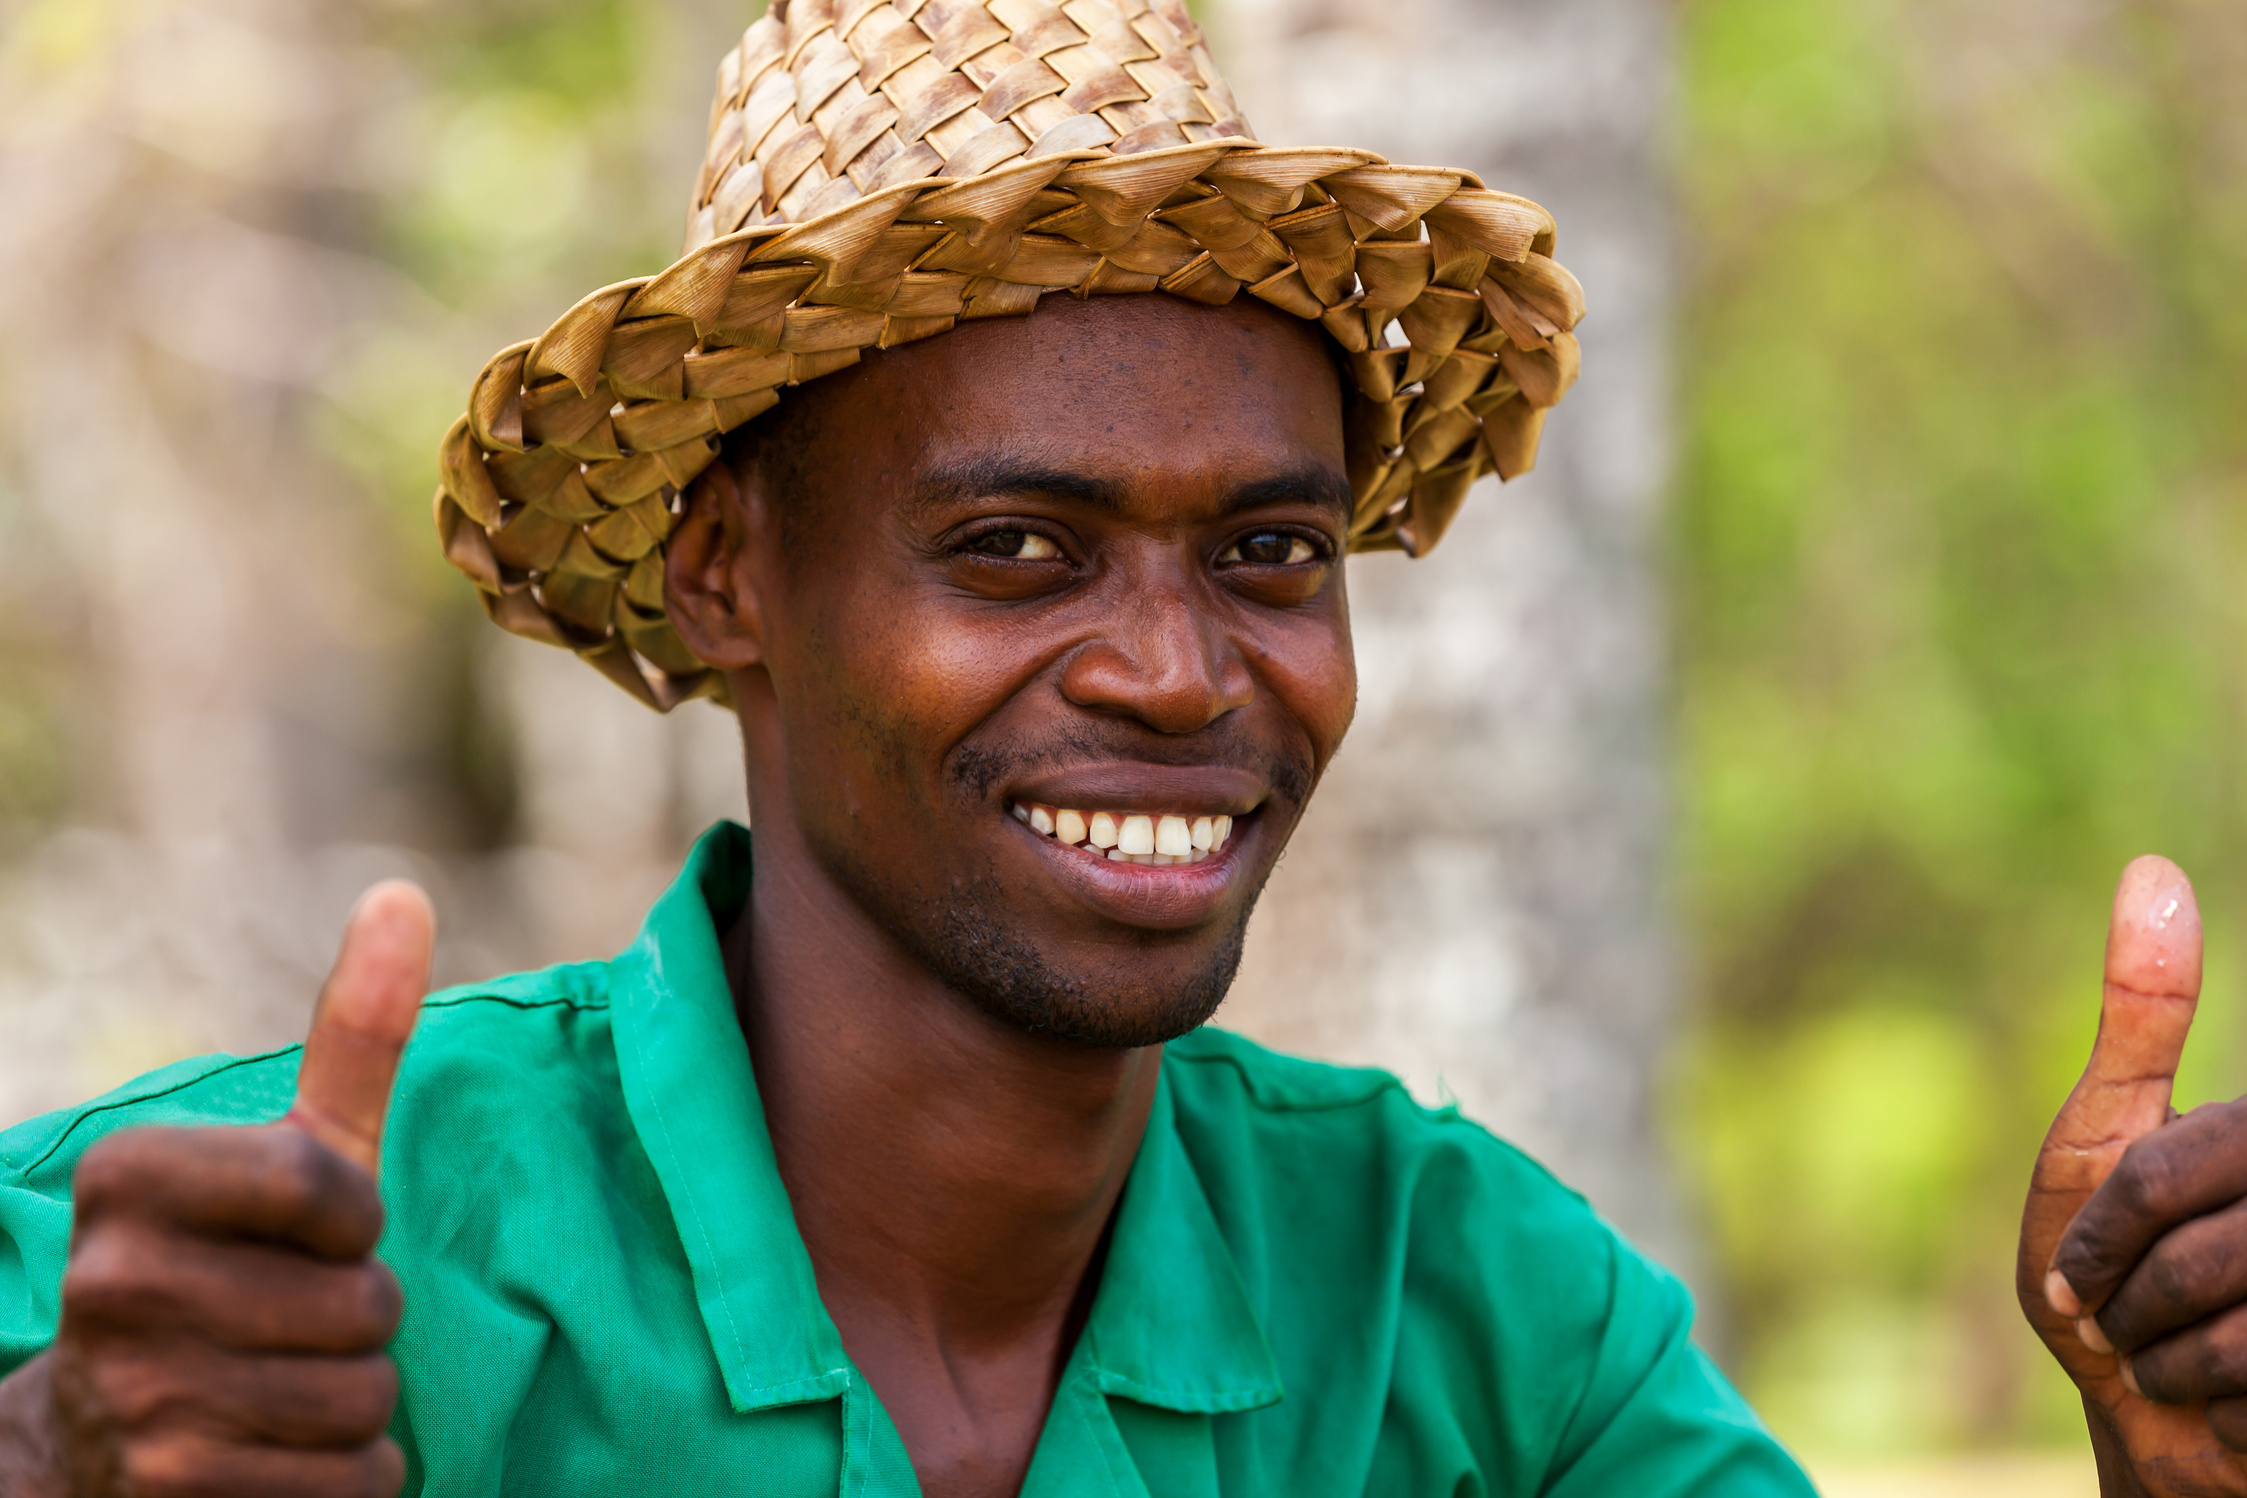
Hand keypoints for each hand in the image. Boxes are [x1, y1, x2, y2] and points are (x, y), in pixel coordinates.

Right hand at [0, 881, 433, 1496]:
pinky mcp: (169, 1495)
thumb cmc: (235, 1268)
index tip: (304, 1233)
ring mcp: (132, 1398)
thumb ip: (353, 1034)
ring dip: (354, 1405)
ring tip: (279, 1388)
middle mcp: (109, 1283)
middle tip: (288, 1324)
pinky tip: (273, 1459)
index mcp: (130, 1179)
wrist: (102, 1441)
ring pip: (362, 1399)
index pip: (333, 1194)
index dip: (351, 1224)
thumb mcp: (294, 1153)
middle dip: (358, 1322)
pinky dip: (344, 1480)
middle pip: (365, 1307)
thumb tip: (405, 893)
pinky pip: (352, 1485)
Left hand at [2018, 855, 2246, 1495]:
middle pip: (2194, 1257)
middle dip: (2127, 1301)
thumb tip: (2153, 870)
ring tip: (2174, 1357)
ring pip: (2231, 1336)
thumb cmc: (2105, 1269)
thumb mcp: (2102, 1135)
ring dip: (2171, 1364)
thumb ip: (2142, 1016)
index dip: (2100, 1231)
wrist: (2143, 1410)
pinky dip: (2216, 1412)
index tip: (2077, 1266)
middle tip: (2128, 1317)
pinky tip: (2224, 1406)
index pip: (2158, 1174)